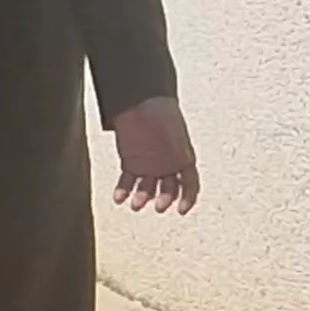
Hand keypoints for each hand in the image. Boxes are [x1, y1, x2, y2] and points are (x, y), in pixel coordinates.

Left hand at [110, 96, 200, 213]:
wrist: (140, 100)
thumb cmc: (162, 113)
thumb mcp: (176, 133)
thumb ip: (179, 152)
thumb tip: (183, 167)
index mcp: (184, 159)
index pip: (190, 184)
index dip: (188, 198)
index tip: (181, 210)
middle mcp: (168, 166)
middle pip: (169, 190)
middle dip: (165, 199)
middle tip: (158, 206)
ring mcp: (149, 166)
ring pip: (147, 189)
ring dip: (142, 197)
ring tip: (135, 204)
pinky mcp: (131, 164)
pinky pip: (128, 181)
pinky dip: (123, 191)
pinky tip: (119, 198)